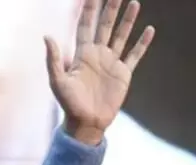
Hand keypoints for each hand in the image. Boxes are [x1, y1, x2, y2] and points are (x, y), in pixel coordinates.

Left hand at [44, 0, 154, 144]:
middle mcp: (97, 55)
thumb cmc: (69, 104)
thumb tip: (46, 36)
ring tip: (134, 3)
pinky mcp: (123, 74)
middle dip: (110, 9)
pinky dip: (142, 43)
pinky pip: (134, 55)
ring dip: (128, 20)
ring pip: (121, 36)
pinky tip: (149, 29)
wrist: (86, 122)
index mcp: (82, 55)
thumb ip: (53, 59)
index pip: (85, 26)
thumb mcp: (58, 81)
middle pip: (105, 26)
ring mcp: (111, 63)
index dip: (88, 11)